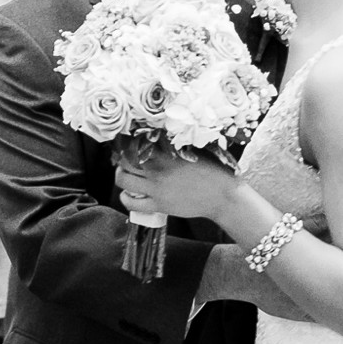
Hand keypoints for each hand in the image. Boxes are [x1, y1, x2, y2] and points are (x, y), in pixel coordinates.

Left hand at [113, 146, 234, 221]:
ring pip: (123, 181)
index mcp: (167, 154)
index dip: (128, 143)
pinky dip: (125, 198)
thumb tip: (158, 137)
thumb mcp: (194, 151)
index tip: (129, 143)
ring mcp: (156, 189)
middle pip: (125, 161)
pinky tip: (130, 194)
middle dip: (122, 159)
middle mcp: (158, 171)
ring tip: (126, 174)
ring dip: (121, 176)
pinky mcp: (159, 205)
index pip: (136, 144)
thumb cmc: (213, 171)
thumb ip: (175, 145)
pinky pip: (131, 204)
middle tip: (125, 159)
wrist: (222, 196)